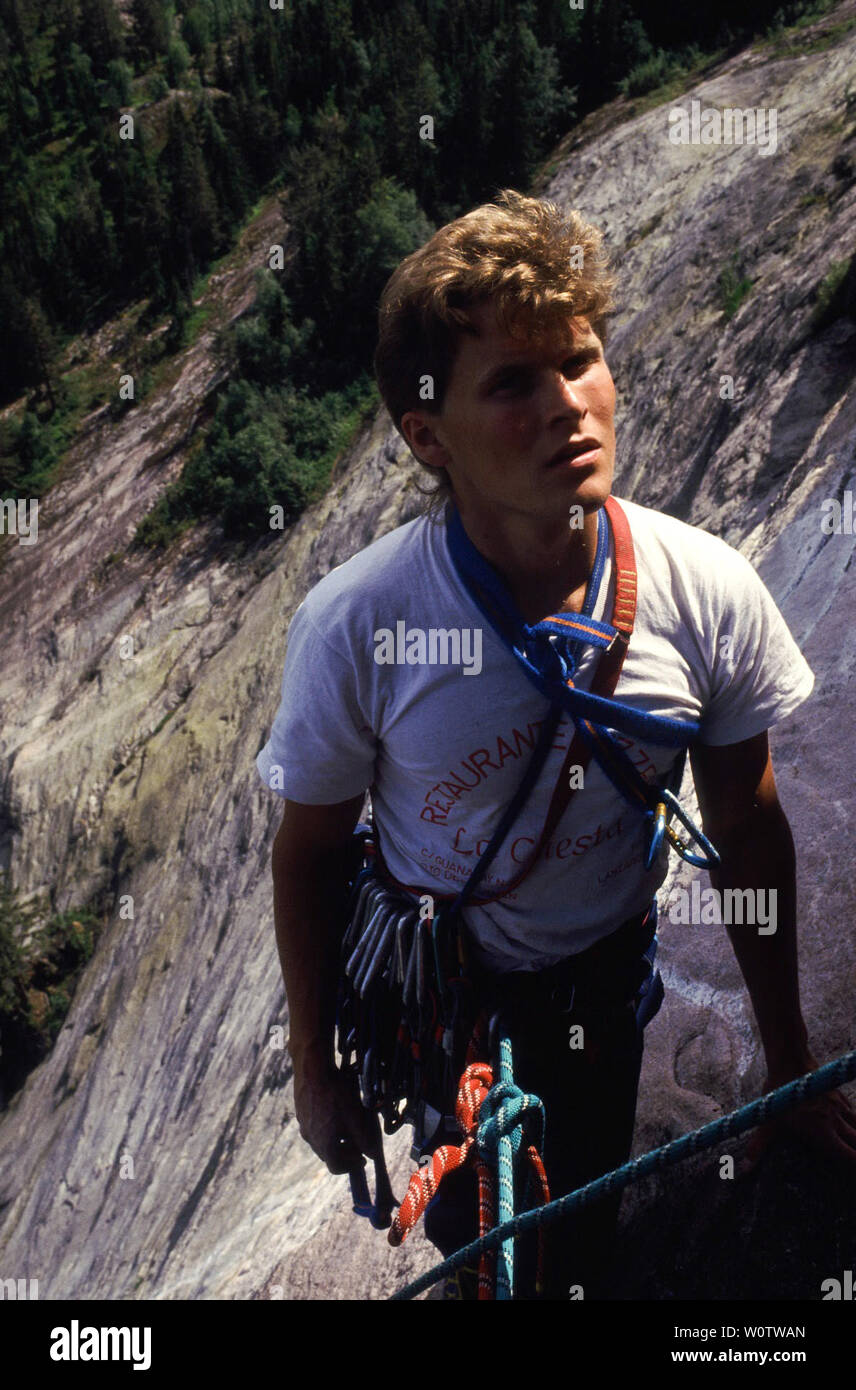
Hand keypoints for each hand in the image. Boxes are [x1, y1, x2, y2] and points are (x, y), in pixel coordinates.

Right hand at [293, 1059, 380, 1174]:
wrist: (313, 1068)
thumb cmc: (336, 1094)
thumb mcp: (356, 1117)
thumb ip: (365, 1139)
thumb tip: (372, 1155)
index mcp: (324, 1144)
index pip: (336, 1167)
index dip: (351, 1166)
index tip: (362, 1158)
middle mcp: (310, 1138)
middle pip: (328, 1155)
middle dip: (345, 1152)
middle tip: (357, 1141)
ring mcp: (303, 1125)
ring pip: (321, 1140)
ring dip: (335, 1139)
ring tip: (347, 1125)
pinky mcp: (300, 1112)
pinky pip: (314, 1126)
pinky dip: (326, 1126)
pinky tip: (335, 1110)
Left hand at [746, 1056, 855, 1169]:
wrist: (790, 1060)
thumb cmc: (780, 1093)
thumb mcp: (767, 1122)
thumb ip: (758, 1147)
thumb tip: (744, 1168)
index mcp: (822, 1133)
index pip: (849, 1156)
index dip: (854, 1164)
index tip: (854, 1175)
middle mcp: (835, 1121)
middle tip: (855, 1157)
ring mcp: (838, 1106)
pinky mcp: (836, 1092)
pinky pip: (851, 1109)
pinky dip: (855, 1118)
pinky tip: (853, 1119)